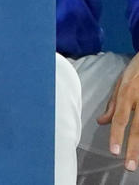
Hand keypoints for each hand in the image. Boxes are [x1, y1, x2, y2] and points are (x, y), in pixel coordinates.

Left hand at [98, 52, 138, 169]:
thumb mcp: (120, 83)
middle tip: (129, 166)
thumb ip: (112, 104)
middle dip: (133, 148)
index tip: (114, 151)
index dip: (117, 135)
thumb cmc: (135, 70)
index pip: (120, 118)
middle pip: (138, 128)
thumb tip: (102, 122)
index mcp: (126, 94)